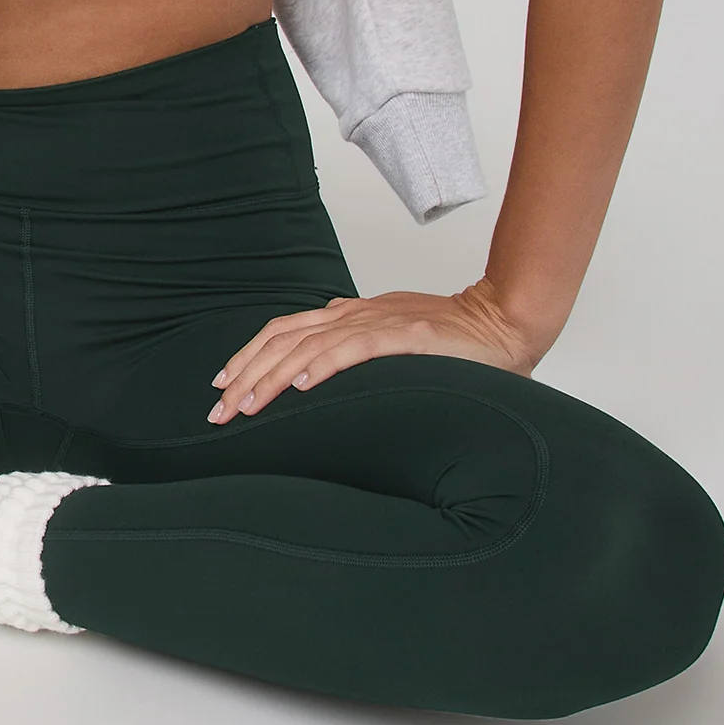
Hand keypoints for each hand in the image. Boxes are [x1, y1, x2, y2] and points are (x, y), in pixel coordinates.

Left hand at [207, 278, 544, 423]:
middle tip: (218, 411)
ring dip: (270, 378)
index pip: (282, 332)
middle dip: (244, 375)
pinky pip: (354, 348)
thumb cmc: (450, 343)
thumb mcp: (389, 345)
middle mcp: (354, 314)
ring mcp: (378, 322)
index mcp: (348, 316)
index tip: (222, 385)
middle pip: (282, 339)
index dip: (248, 356)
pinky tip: (299, 387)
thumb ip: (356, 356)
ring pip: (307, 346)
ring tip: (244, 406)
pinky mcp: (406, 336)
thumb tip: (316, 384)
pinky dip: (322, 366)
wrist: (505, 322)